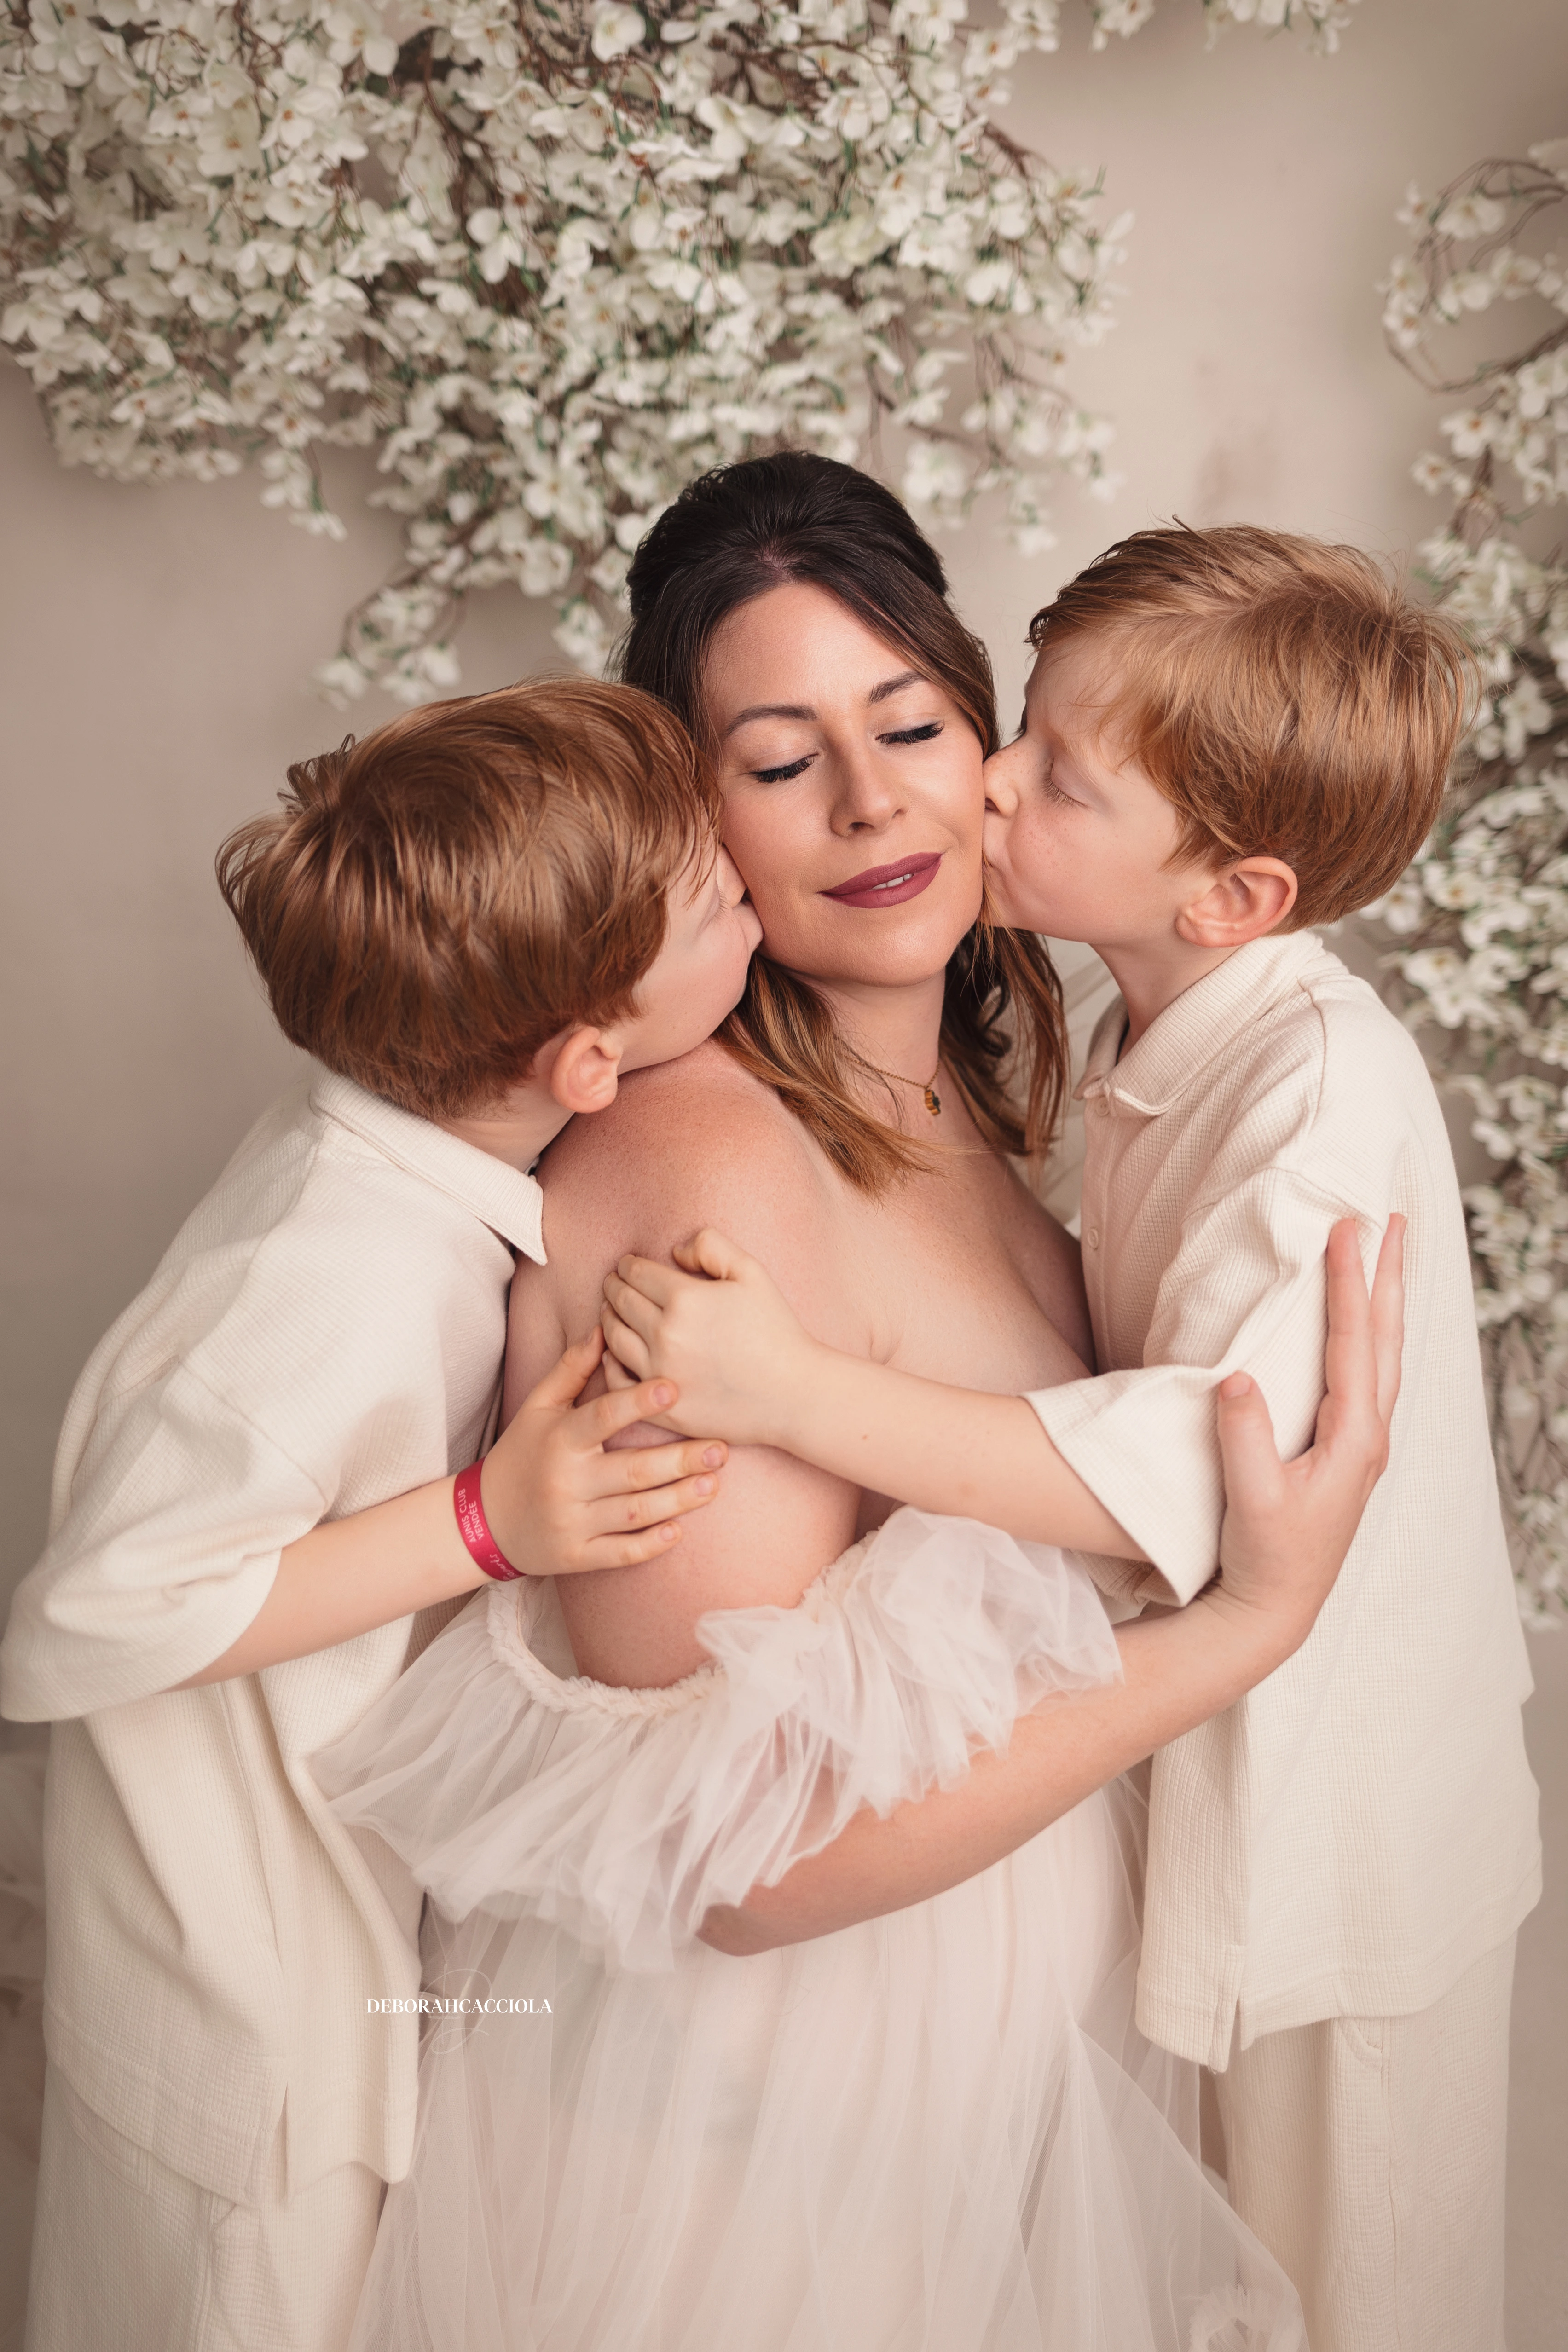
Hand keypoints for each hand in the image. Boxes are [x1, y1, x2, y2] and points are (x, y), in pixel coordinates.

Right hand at [483, 1328, 727, 1573]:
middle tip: (721, 1448)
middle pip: (632, 1471)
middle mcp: (567, 1482)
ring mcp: (572, 1522)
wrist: (484, 1521)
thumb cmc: (521, 1454)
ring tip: (714, 1485)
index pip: (602, 1417)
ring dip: (678, 1500)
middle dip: (680, 1460)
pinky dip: (650, 1545)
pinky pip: (620, 1553)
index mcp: (559, 1439)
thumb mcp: (538, 1408)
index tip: (675, 1389)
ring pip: (635, 1513)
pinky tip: (679, 1531)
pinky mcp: (577, 1557)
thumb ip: (571, 1369)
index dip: (637, 1403)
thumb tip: (604, 1328)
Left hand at [601, 1230, 817, 1446]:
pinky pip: (617, 1381)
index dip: (627, 1265)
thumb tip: (673, 1252)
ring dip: (607, 1319)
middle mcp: (664, 1336)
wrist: (795, 1395)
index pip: (635, 1273)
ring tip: (611, 1311)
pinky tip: (613, 1352)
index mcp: (684, 1299)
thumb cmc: (776, 1330)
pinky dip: (609, 1362)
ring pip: (613, 1338)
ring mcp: (660, 1374)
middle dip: (613, 1286)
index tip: (626, 1264)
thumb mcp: (751, 1272)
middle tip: (613, 1282)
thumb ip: (710, 1246)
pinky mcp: (662, 1408)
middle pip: (619, 1302)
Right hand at [1206, 1215, 1403, 1660]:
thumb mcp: (1251, 1499)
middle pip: (1385, 1338)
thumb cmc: (1265, 1556)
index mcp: (1353, 1438)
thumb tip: (1238, 1379)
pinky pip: (1371, 1374)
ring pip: (1384, 1353)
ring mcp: (1364, 1443)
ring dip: (1386, 1300)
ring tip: (1387, 1254)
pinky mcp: (1349, 1450)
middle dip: (1389, 1276)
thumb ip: (1245, 1438)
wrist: (1278, 1606)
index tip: (1346, 1230)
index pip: (1353, 1343)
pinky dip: (1373, 1334)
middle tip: (1392, 1220)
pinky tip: (1365, 1324)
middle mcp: (1369, 1435)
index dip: (1348, 1284)